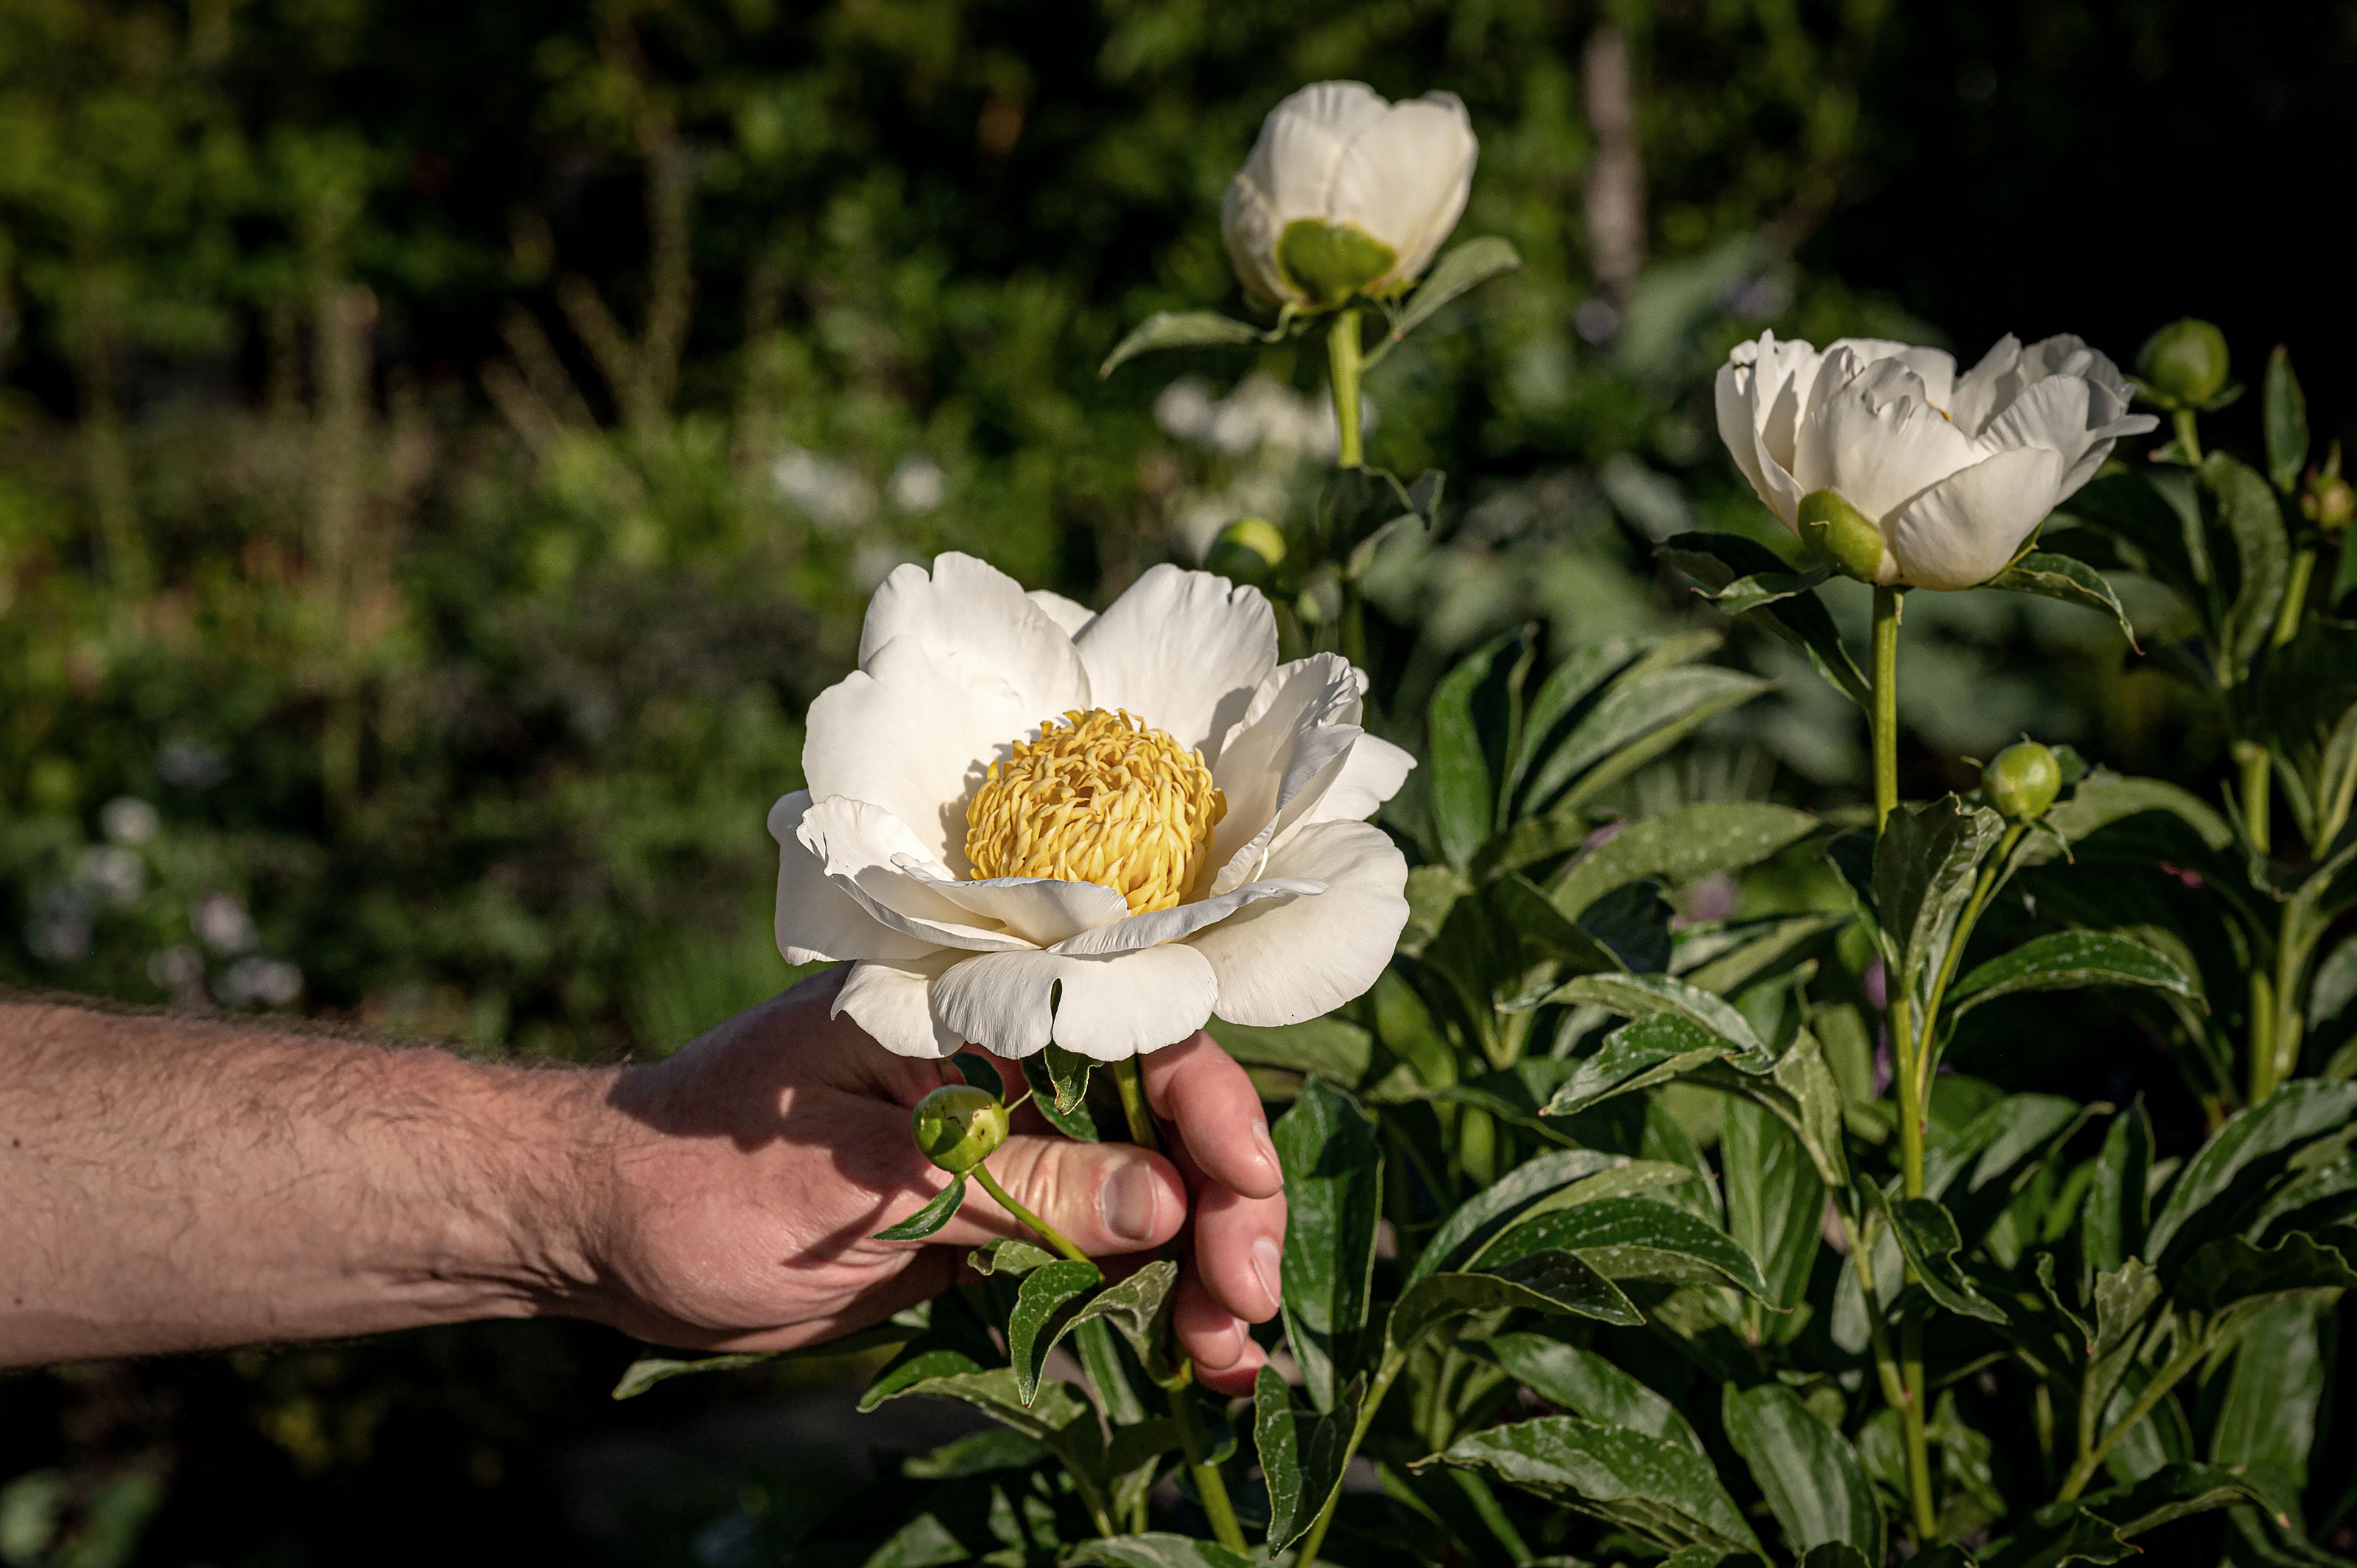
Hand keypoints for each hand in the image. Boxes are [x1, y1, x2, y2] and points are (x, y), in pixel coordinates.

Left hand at [572, 967, 1286, 1391]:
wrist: (604, 1233)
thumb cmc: (704, 1176)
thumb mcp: (871, 1182)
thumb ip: (1022, 1187)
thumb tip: (1167, 1200)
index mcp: (973, 1004)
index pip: (1136, 1029)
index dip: (1211, 1111)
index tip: (1243, 1203)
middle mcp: (1006, 1059)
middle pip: (1165, 1115)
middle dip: (1223, 1209)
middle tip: (1243, 1307)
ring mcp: (1006, 1138)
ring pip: (1146, 1192)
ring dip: (1199, 1270)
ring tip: (1226, 1362)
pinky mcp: (991, 1213)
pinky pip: (1096, 1251)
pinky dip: (1149, 1302)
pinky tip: (1193, 1360)